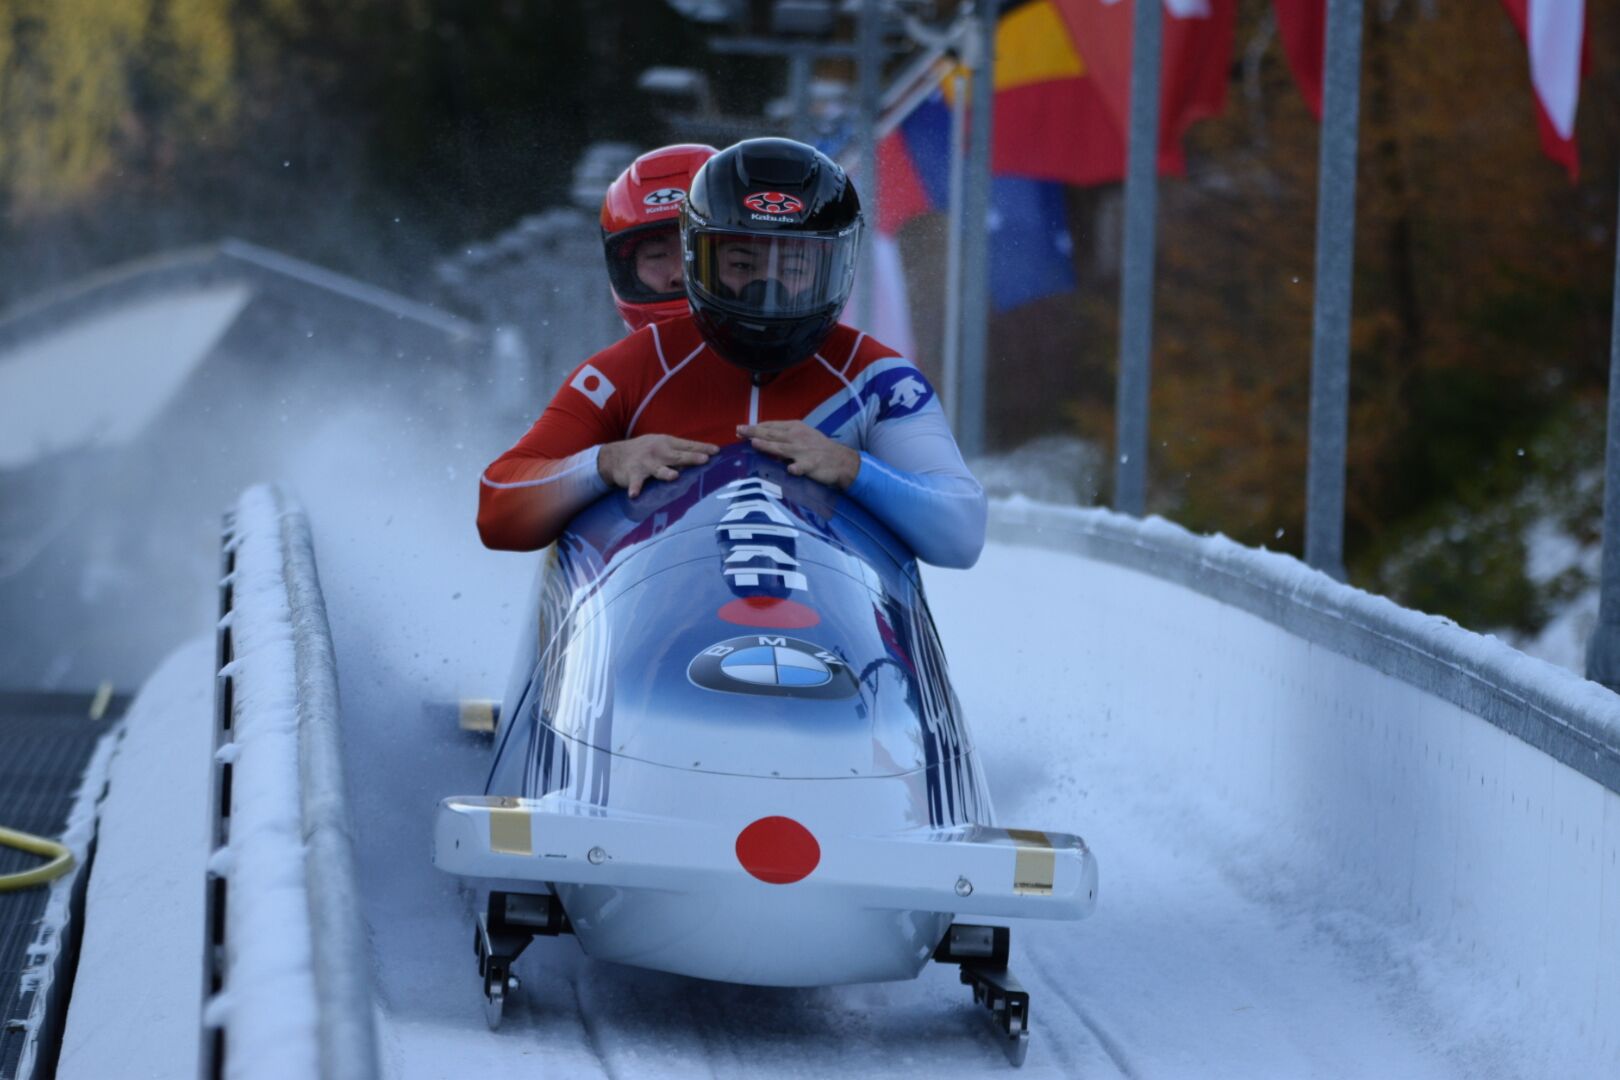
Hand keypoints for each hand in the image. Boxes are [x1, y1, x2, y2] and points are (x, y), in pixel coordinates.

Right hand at [597, 435, 717, 496]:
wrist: (614, 455)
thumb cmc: (645, 450)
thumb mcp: (662, 444)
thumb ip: (680, 450)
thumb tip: (704, 455)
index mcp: (667, 443)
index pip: (688, 445)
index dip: (702, 447)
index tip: (717, 451)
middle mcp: (658, 451)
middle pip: (677, 456)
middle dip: (691, 457)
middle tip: (704, 460)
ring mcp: (645, 463)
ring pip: (658, 469)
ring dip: (665, 472)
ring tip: (674, 476)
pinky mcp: (633, 474)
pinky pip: (635, 483)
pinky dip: (635, 488)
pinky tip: (634, 495)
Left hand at [738, 421, 860, 488]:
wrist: (840, 460)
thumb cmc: (817, 447)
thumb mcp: (802, 435)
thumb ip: (783, 436)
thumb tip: (761, 438)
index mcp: (795, 428)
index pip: (771, 426)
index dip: (755, 427)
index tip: (741, 430)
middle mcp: (797, 437)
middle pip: (772, 434)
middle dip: (755, 432)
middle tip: (739, 430)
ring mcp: (804, 451)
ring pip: (782, 448)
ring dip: (768, 446)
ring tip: (754, 443)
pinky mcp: (811, 465)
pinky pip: (802, 467)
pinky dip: (796, 468)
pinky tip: (790, 469)